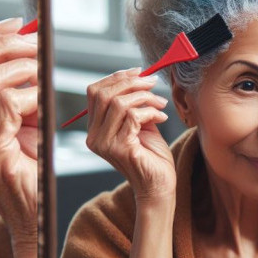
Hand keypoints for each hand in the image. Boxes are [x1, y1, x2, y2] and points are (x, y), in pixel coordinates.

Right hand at [0, 18, 37, 257]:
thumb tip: (15, 27)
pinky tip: (42, 105)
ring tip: (42, 75)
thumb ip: (3, 75)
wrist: (33, 207)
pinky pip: (7, 106)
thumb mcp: (8, 110)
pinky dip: (31, 97)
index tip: (14, 24)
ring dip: (21, 70)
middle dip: (2, 47)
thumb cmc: (24, 156)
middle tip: (35, 46)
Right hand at [86, 67, 175, 201]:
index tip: (139, 72)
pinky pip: (134, 117)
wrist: (159, 185)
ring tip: (161, 104)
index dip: (117, 77)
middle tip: (153, 83)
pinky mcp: (120, 148)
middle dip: (131, 83)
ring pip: (120, 103)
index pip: (95, 92)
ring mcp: (105, 143)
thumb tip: (140, 77)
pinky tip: (162, 117)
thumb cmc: (152, 156)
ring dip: (145, 98)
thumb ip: (134, 104)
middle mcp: (94, 136)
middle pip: (104, 94)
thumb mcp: (140, 124)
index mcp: (95, 128)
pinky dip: (151, 111)